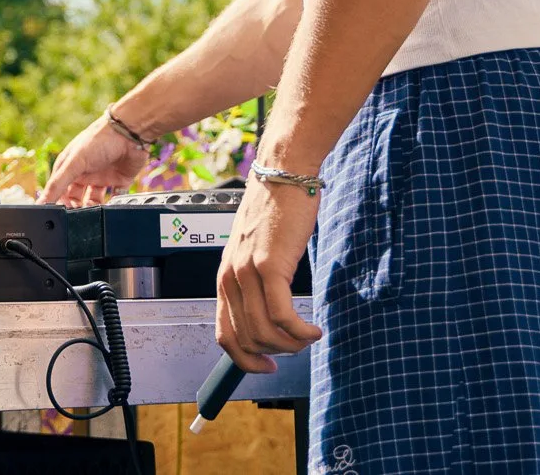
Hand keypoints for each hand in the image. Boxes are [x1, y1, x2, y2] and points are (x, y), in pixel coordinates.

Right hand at [41, 116, 150, 205]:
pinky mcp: (119, 180)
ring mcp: (102, 177)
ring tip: (93, 211)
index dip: (59, 203)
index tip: (60, 217)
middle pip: (75, 198)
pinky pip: (114, 197)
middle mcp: (85, 172)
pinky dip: (112, 205)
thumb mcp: (74, 162)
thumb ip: (57, 184)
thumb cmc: (99, 139)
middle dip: (76, 208)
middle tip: (78, 215)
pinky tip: (110, 207)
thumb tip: (41, 203)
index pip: (59, 190)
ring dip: (92, 208)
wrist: (130, 132)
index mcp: (70, 166)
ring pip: (93, 200)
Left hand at [215, 177, 323, 372]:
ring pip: (266, 332)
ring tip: (309, 336)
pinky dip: (301, 331)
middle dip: (276, 352)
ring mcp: (248, 272)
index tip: (267, 366)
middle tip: (299, 346)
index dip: (245, 360)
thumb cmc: (276, 208)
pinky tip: (314, 329)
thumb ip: (255, 280)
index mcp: (225, 276)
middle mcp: (230, 277)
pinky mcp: (270, 266)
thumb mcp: (256, 249)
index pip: (224, 334)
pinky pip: (284, 316)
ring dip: (292, 344)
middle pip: (248, 339)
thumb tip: (268, 314)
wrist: (284, 174)